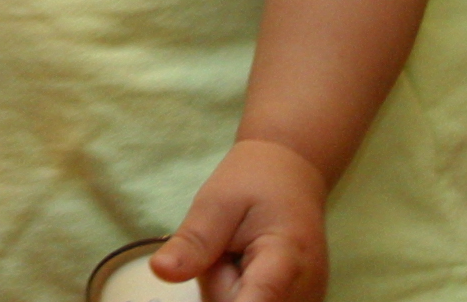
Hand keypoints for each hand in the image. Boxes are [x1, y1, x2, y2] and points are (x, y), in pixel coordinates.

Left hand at [154, 140, 329, 301]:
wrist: (290, 177)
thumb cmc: (253, 183)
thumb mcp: (215, 203)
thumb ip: (194, 242)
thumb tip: (160, 272)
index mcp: (287, 260)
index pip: (260, 299)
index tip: (215, 284)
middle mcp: (305, 292)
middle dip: (217, 288)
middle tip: (224, 250)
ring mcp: (306, 301)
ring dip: (228, 291)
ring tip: (236, 256)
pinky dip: (241, 293)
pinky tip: (246, 269)